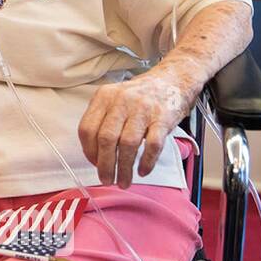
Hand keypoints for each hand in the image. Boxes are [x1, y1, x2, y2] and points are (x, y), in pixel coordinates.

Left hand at [77, 65, 196, 187]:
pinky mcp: (163, 118)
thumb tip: (95, 155)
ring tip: (124, 181)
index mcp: (104, 97)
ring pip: (128, 144)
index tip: (94, 163)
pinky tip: (143, 171)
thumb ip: (103, 120)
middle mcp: (122, 101)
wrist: (173, 79)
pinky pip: (152, 145)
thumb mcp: (115, 99)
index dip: (88, 151)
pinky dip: (147, 161)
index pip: (87, 128)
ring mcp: (143, 109)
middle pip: (106, 138)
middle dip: (104, 165)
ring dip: (124, 168)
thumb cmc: (141, 95)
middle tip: (106, 180)